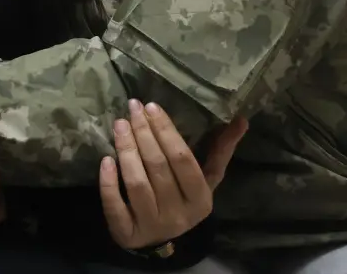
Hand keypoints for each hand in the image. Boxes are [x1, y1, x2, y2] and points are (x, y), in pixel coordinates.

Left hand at [99, 100, 247, 250]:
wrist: (161, 241)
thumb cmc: (184, 199)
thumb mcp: (206, 179)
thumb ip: (220, 151)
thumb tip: (241, 119)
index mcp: (201, 198)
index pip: (183, 160)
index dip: (167, 132)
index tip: (152, 106)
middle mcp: (178, 214)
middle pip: (158, 168)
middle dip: (144, 134)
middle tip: (132, 109)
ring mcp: (152, 225)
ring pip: (137, 184)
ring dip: (126, 151)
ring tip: (119, 125)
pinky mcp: (127, 232)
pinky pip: (116, 206)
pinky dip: (109, 183)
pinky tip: (105, 159)